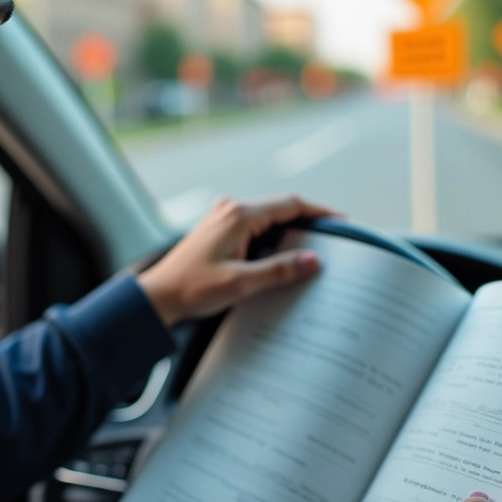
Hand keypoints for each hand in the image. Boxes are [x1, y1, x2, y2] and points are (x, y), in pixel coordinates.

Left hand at [136, 194, 338, 325]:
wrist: (159, 296)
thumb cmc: (192, 289)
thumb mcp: (240, 283)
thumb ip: (279, 271)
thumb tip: (313, 261)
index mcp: (239, 215)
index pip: (290, 205)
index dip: (319, 212)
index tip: (342, 221)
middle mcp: (231, 209)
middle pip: (281, 209)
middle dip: (307, 223)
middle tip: (332, 240)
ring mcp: (223, 217)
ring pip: (268, 218)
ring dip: (290, 231)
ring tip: (312, 250)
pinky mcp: (219, 228)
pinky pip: (255, 227)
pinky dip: (273, 238)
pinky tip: (283, 256)